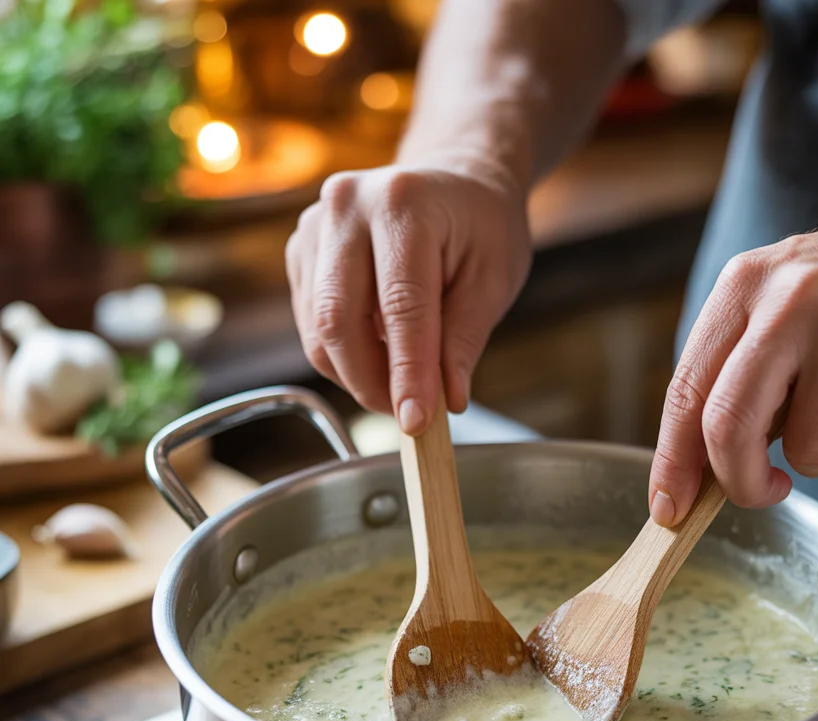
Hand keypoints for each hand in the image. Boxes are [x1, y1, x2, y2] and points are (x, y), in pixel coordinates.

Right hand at [286, 160, 531, 432]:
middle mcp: (347, 207)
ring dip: (356, 374)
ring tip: (401, 385)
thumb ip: (465, 341)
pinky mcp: (302, 251)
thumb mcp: (494, 279)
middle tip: (408, 416)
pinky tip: (380, 351)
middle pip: (339, 319)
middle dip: (371, 382)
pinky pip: (311, 324)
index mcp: (403, 204)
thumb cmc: (481, 226)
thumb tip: (444, 402)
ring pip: (319, 330)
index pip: (400, 306)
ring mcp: (315, 227)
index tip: (417, 422)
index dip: (408, 372)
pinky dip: (344, 355)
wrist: (454, 179)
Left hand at [648, 177, 817, 526]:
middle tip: (761, 492)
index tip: (669, 508)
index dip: (673, 461)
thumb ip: (731, 372)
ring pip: (806, 451)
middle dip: (738, 481)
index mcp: (745, 286)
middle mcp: (791, 303)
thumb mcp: (777, 301)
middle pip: (728, 426)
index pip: (686, 390)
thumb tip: (695, 471)